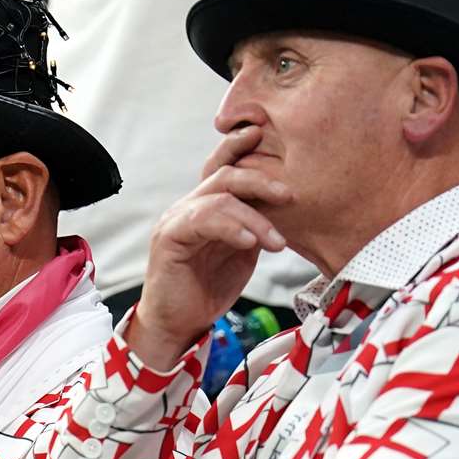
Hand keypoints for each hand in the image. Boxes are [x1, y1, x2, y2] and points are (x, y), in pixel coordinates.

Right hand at [130, 127, 292, 369]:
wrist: (178, 325)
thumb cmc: (206, 290)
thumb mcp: (240, 252)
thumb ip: (253, 226)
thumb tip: (280, 208)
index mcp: (205, 206)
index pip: (223, 167)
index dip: (240, 146)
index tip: (263, 133)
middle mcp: (188, 207)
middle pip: (224, 174)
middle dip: (260, 179)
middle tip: (289, 195)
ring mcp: (176, 220)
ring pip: (218, 197)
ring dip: (254, 217)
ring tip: (276, 242)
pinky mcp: (169, 238)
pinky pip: (203, 221)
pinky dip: (231, 227)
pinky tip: (250, 242)